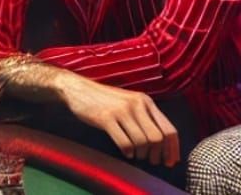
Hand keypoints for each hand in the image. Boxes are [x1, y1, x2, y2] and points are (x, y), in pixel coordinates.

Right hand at [60, 75, 178, 166]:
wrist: (77, 88)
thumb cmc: (104, 99)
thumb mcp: (129, 102)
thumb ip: (145, 116)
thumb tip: (162, 142)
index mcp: (146, 101)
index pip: (169, 129)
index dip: (172, 149)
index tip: (170, 161)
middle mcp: (137, 105)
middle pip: (157, 138)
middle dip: (157, 154)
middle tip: (152, 161)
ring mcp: (121, 111)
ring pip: (142, 141)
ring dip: (141, 154)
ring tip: (137, 156)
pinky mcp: (105, 118)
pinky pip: (124, 142)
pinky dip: (128, 152)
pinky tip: (126, 153)